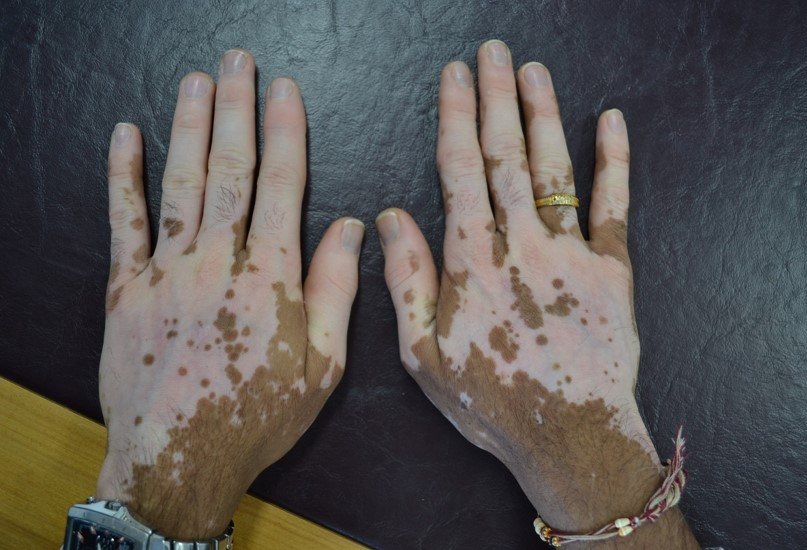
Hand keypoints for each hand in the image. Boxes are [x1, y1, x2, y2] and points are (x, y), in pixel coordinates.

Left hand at [97, 49, 363, 538]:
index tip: (285, 91)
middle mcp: (218, 262)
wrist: (179, 461)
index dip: (285, 132)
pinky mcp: (125, 288)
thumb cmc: (257, 417)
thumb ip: (335, 291)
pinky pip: (123, 221)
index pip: (282, 187)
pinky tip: (126, 134)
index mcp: (271, 280)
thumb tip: (349, 228)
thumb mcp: (321, 368)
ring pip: (180, 183)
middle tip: (239, 62)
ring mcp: (166, 272)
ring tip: (197, 80)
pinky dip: (123, 175)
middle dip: (236, 110)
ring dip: (188, 125)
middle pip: (230, 170)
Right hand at [377, 40, 696, 545]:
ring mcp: (571, 253)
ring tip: (533, 70)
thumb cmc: (491, 402)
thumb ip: (406, 281)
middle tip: (492, 52)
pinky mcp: (612, 269)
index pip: (459, 173)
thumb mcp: (423, 355)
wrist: (569, 436)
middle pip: (505, 157)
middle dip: (496, 98)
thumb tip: (389, 217)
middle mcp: (521, 245)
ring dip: (544, 114)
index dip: (454, 118)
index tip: (453, 76)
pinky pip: (613, 205)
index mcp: (472, 263)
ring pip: (555, 169)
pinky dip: (614, 162)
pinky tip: (611, 121)